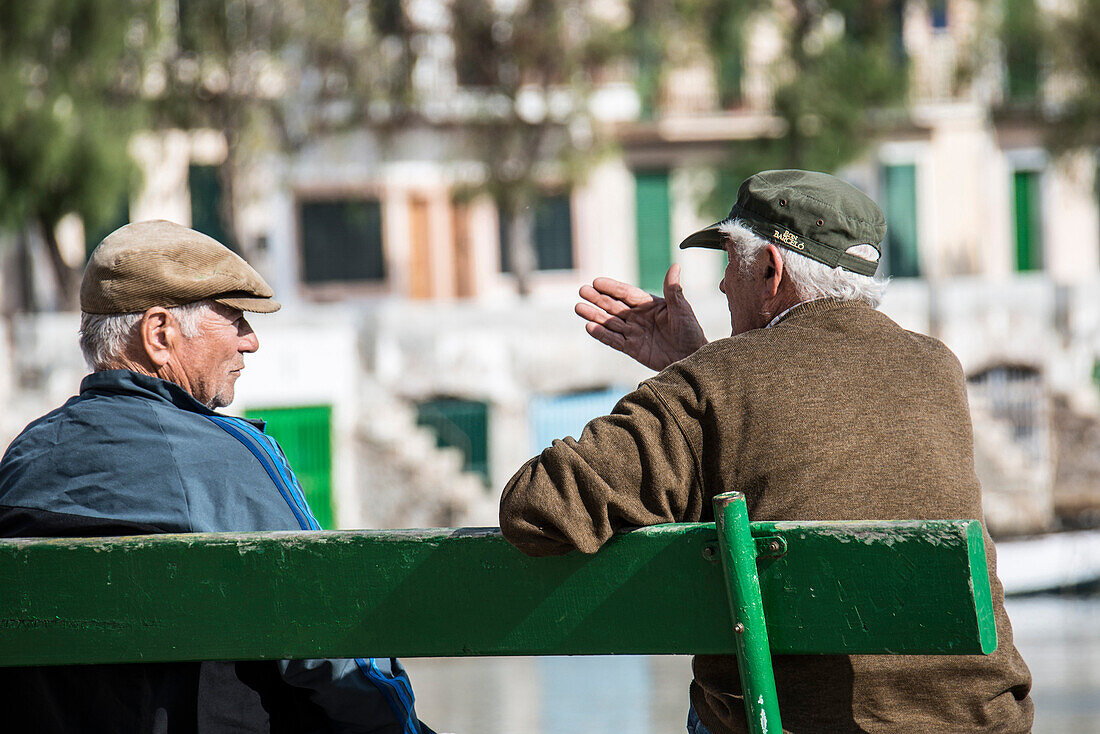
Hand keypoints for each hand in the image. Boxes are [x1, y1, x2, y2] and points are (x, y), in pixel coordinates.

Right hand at [575, 264, 706, 370]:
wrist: (691, 358)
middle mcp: (638, 317)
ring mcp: (634, 333)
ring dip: (594, 315)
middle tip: (582, 291)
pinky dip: (601, 334)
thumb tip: (675, 266)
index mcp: (649, 305)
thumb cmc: (690, 331)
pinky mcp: (632, 348)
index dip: (612, 288)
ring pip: (610, 322)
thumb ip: (674, 290)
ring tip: (579, 308)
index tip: (597, 281)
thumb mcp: (682, 309)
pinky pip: (614, 340)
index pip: (626, 293)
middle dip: (598, 299)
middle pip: (614, 306)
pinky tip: (589, 327)